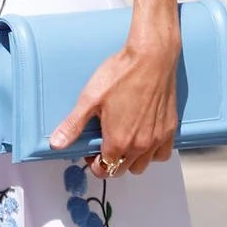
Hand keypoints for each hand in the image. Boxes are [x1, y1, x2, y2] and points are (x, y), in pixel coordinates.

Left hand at [49, 28, 180, 177]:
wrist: (152, 57)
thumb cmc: (123, 74)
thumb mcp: (90, 99)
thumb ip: (74, 125)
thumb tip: (57, 143)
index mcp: (118, 141)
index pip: (104, 169)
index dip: (94, 163)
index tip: (92, 151)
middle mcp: (140, 145)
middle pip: (122, 169)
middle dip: (110, 162)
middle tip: (104, 144)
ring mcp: (157, 138)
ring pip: (142, 165)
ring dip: (130, 160)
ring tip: (123, 142)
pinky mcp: (170, 129)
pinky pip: (162, 154)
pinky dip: (152, 153)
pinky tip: (143, 138)